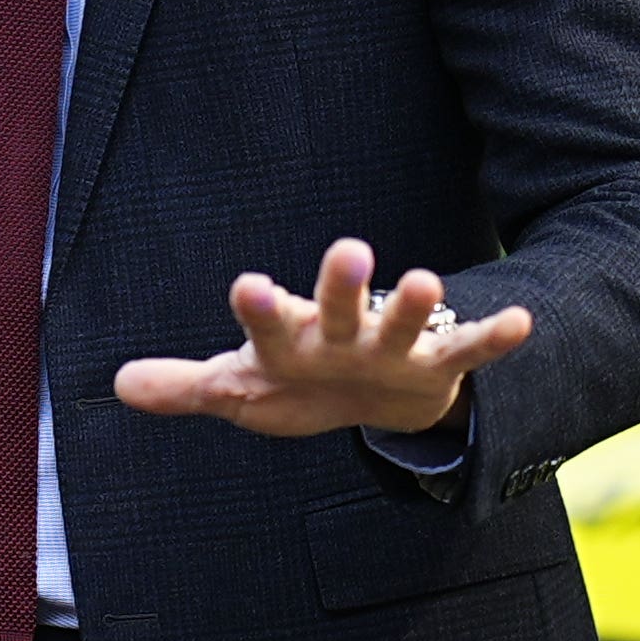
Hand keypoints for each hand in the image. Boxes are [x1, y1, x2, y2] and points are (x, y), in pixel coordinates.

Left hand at [109, 237, 532, 438]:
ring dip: (413, 304)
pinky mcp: (436, 363)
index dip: (257, 308)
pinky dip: (493, 338)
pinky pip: (467, 350)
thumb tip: (119, 384)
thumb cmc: (298, 380)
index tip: (247, 286)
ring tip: (422, 279)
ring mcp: (390, 345)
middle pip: (336, 306)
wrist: (369, 392)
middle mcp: (339, 333)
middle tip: (348, 248)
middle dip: (341, 283)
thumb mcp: (242, 389)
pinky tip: (521, 323)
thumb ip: (186, 388)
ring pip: (402, 322)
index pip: (266, 322)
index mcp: (288, 338)